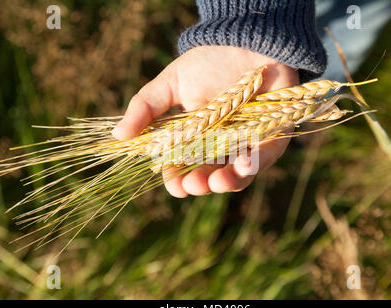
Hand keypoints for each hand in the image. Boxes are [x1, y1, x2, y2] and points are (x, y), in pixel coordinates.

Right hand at [112, 46, 298, 196]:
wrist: (245, 39)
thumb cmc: (207, 62)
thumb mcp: (171, 84)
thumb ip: (146, 108)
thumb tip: (118, 137)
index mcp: (196, 138)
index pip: (184, 166)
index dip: (177, 179)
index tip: (174, 185)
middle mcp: (221, 144)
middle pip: (210, 175)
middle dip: (200, 184)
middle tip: (193, 184)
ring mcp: (247, 142)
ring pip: (238, 174)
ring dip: (226, 182)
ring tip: (215, 181)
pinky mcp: (273, 134)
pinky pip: (267, 156)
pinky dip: (256, 163)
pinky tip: (243, 163)